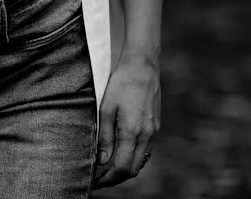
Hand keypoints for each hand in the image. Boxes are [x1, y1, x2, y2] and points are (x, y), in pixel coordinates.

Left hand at [93, 54, 160, 188]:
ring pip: (140, 162)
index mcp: (132, 132)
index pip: (121, 167)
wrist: (143, 68)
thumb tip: (102, 161)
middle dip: (116, 178)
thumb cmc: (121, 84)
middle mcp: (146, 135)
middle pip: (132, 169)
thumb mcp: (106, 108)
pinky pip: (145, 151)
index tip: (95, 182)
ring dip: (125, 169)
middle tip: (99, 179)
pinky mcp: (156, 127)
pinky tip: (121, 154)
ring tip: (107, 169)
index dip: (107, 179)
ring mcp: (154, 132)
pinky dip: (133, 158)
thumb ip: (105, 136)